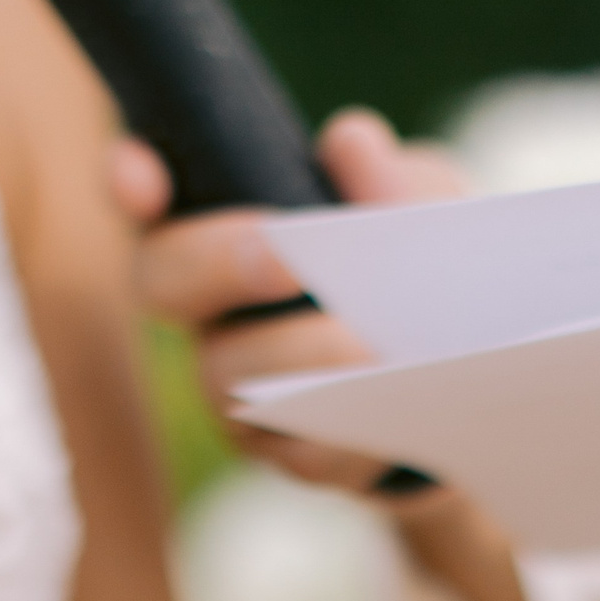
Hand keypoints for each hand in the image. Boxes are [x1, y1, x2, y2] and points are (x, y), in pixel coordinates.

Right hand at [112, 112, 548, 600]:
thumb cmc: (424, 276)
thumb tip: (352, 147)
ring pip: (229, 381)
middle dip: (221, 264)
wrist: (473, 384)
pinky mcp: (287, 453)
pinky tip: (401, 408)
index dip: (126, 182)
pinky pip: (301, 453)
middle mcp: (209, 309)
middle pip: (165, 283)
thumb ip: (398, 177)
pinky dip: (352, 433)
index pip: (148, 194)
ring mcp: (236, 390)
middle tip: (290, 259)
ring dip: (301, 360)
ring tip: (372, 349)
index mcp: (229, 229)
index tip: (139, 177)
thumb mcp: (432, 211)